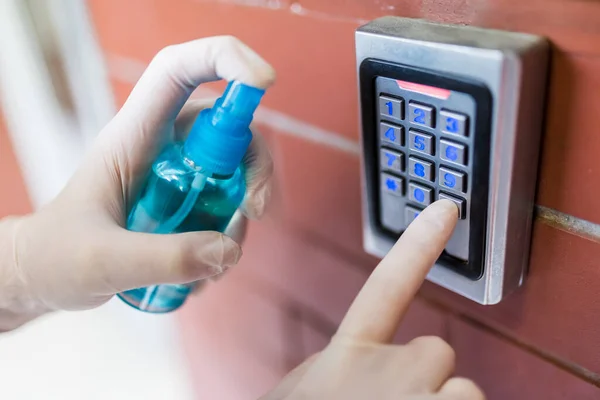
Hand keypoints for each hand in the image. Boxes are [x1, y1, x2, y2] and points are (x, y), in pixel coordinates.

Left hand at [0, 36, 274, 328]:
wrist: (47, 275)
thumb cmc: (57, 256)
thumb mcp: (102, 260)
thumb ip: (164, 259)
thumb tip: (228, 248)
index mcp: (134, 135)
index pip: (178, 71)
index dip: (224, 60)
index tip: (262, 82)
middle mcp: (163, 145)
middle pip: (227, 127)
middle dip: (254, 165)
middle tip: (255, 210)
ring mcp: (179, 174)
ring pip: (235, 170)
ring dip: (241, 214)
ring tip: (213, 264)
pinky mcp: (186, 203)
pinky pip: (227, 206)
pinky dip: (228, 237)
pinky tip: (203, 272)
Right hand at [261, 200, 484, 399]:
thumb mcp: (307, 391)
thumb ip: (339, 366)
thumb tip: (365, 362)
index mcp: (348, 356)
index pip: (387, 285)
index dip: (418, 245)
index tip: (448, 209)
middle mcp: (391, 370)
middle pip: (438, 352)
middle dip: (425, 377)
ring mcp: (422, 399)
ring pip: (463, 391)